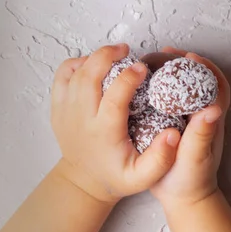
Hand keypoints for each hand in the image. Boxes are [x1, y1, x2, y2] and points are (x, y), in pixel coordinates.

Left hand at [51, 44, 180, 203]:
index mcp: (103, 132)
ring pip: (74, 72)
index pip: (114, 98)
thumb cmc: (116, 175)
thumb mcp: (143, 176)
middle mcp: (81, 119)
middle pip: (89, 76)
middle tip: (126, 50)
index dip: (128, 78)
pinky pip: (62, 75)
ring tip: (113, 53)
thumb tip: (173, 133)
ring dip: (94, 57)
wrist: (83, 181)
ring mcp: (65, 111)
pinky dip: (77, 63)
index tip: (142, 67)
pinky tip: (93, 64)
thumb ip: (161, 158)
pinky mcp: (57, 106)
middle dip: (107, 56)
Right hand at [151, 47, 229, 207]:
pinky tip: (141, 84)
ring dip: (170, 73)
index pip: (216, 86)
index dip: (206, 68)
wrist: (182, 199)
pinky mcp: (173, 125)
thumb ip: (202, 135)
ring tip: (151, 62)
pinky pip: (168, 101)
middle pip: (198, 81)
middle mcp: (200, 115)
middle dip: (184, 63)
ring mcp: (186, 120)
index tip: (188, 56)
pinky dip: (158, 88)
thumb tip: (213, 108)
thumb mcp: (196, 158)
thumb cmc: (190, 180)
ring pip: (182, 89)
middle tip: (164, 52)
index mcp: (210, 119)